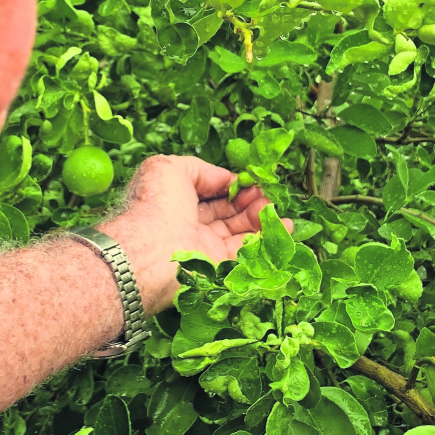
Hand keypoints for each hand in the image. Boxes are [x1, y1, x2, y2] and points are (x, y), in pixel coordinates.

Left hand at [98, 155, 290, 312]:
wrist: (151, 251)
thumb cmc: (156, 204)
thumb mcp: (168, 168)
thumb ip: (198, 168)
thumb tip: (224, 178)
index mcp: (175, 200)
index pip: (209, 192)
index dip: (231, 186)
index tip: (251, 180)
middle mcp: (189, 224)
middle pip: (226, 212)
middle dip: (248, 201)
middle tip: (266, 194)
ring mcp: (203, 247)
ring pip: (238, 231)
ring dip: (260, 217)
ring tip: (274, 208)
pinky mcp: (217, 267)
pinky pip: (246, 252)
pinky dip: (266, 239)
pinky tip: (283, 226)